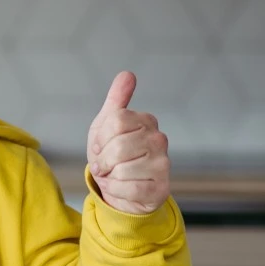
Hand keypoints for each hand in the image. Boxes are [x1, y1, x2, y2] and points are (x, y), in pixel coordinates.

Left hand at [86, 71, 170, 214]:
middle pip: (118, 146)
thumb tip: (127, 74)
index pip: (115, 120)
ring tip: (116, 175)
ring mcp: (163, 164)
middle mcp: (159, 139)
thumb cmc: (111, 155)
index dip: (101, 138)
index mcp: (146, 120)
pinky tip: (122, 188)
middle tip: (106, 164)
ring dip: (110, 176)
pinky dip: (116, 190)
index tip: (101, 146)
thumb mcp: (106, 125)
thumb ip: (117, 100)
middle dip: (103, 159)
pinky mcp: (161, 188)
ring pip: (122, 169)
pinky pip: (128, 189)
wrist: (117, 188)